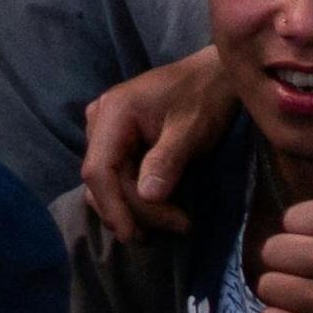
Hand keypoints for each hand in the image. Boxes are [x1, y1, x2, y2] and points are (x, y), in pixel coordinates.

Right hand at [76, 33, 237, 237]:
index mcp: (113, 112)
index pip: (99, 169)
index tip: (135, 234)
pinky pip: (118, 179)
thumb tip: (147, 195)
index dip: (113, 206)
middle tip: (180, 225)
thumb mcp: (191, 129)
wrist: (214, 77)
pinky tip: (162, 210)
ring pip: (108, 185)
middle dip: (136, 210)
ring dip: (137, 209)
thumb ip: (167, 160)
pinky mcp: (117, 144)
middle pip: (104, 182)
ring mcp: (106, 133)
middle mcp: (100, 121)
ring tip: (175, 222)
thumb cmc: (204, 97)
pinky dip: (138, 199)